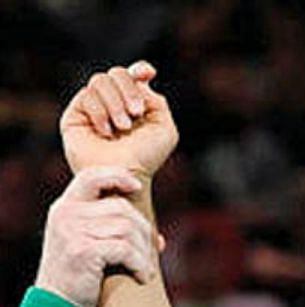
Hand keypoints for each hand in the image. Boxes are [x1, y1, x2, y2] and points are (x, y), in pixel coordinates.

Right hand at [35, 167, 159, 306]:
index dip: (116, 176)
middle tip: (152, 253)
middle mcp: (66, 214)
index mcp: (65, 208)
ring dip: (144, 251)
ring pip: (127, 229)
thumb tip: (159, 239)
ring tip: (145, 269)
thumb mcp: (89, 245)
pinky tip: (142, 277)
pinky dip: (140, 264)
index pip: (91, 177)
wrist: (58, 305)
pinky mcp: (82, 250)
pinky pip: (125, 249)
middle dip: (144, 231)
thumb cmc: (80, 276)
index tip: (137, 186)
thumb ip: (113, 232)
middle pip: (122, 208)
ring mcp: (72, 231)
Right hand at [60, 62, 176, 176]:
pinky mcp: (75, 114)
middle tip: (136, 113)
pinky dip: (100, 113)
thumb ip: (156, 101)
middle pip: (117, 73)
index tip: (146, 74)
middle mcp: (114, 102)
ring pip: (100, 80)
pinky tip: (106, 132)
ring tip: (123, 127)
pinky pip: (86, 96)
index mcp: (135, 102)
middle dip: (129, 90)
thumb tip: (140, 81)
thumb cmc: (146, 156)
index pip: (133, 74)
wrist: (123, 174)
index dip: (139, 69)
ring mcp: (93, 106)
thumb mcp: (163, 128)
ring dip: (115, 104)